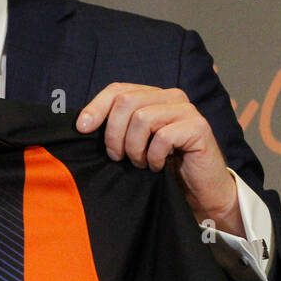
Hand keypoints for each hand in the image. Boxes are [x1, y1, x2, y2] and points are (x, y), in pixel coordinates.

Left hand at [76, 83, 243, 236]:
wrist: (198, 190)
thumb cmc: (162, 165)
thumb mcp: (134, 142)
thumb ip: (116, 126)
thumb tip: (82, 123)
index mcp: (153, 96)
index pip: (117, 89)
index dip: (96, 107)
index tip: (82, 129)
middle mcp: (172, 97)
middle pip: (126, 101)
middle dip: (114, 133)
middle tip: (118, 157)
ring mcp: (187, 110)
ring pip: (142, 118)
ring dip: (135, 148)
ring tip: (140, 163)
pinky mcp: (199, 127)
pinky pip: (162, 137)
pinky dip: (153, 156)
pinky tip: (158, 166)